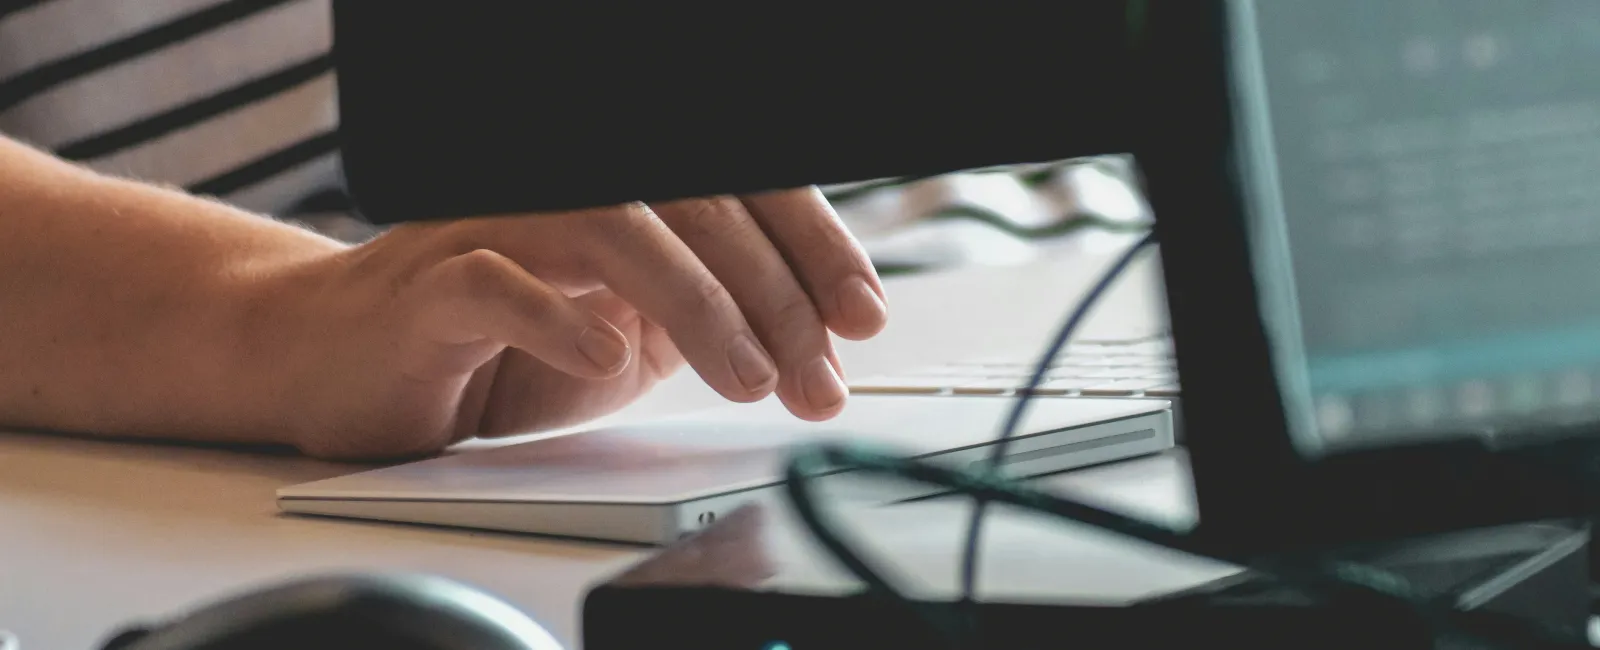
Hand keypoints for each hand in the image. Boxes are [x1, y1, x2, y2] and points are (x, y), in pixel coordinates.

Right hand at [265, 187, 886, 458]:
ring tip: (748, 376)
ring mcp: (493, 224)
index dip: (810, 245)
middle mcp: (563, 189)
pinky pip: (499, 283)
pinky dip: (559, 317)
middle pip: (694, 205)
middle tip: (818, 374)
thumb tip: (815, 326)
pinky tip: (607, 357)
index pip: (737, 192)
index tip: (860, 315)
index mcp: (622, 195)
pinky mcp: (429, 283)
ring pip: (613, 228)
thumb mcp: (627, 329)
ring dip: (698, 306)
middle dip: (774, 296)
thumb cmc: (492, 344)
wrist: (347, 363)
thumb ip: (705, 311)